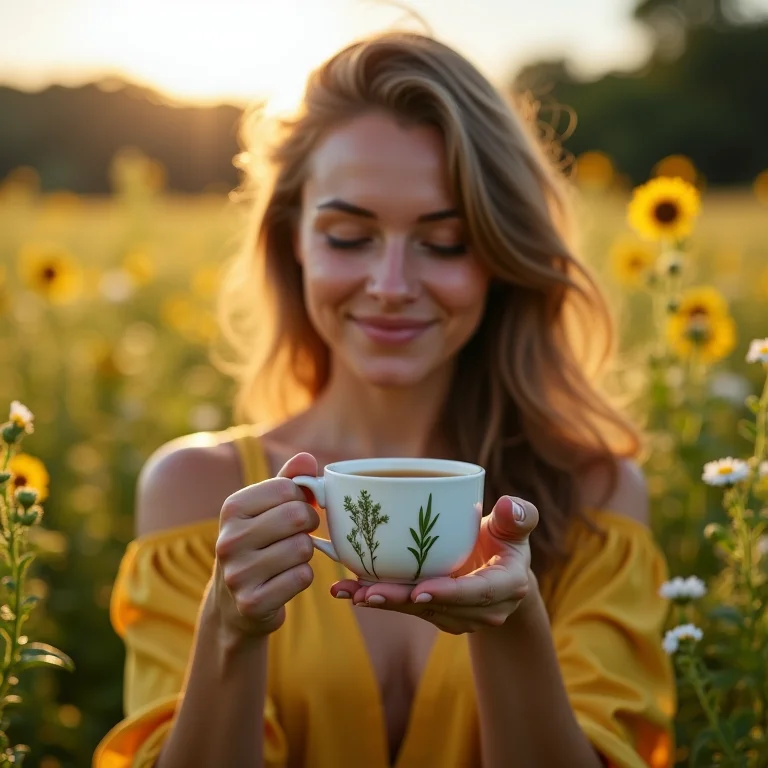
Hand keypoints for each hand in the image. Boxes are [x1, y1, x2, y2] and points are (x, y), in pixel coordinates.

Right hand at [211, 453, 319, 637]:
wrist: (233, 604)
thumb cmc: (258, 544)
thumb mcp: (266, 509)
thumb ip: (288, 481)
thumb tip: (307, 459)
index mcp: (232, 508)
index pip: (287, 487)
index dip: (303, 498)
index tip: (298, 509)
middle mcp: (229, 539)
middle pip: (297, 516)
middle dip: (309, 523)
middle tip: (302, 532)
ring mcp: (238, 574)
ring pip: (303, 548)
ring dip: (306, 553)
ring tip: (290, 557)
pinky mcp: (252, 603)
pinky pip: (302, 577)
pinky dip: (303, 577)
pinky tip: (286, 579)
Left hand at [330, 495, 538, 633]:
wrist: (501, 569)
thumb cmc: (505, 539)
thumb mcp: (515, 526)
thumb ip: (518, 516)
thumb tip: (509, 505)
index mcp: (507, 586)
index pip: (477, 592)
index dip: (448, 593)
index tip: (418, 591)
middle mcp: (485, 610)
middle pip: (439, 607)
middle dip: (401, 601)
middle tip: (367, 593)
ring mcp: (460, 617)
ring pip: (418, 611)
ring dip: (384, 602)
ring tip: (350, 591)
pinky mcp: (439, 616)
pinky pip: (409, 608)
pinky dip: (382, 600)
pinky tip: (351, 591)